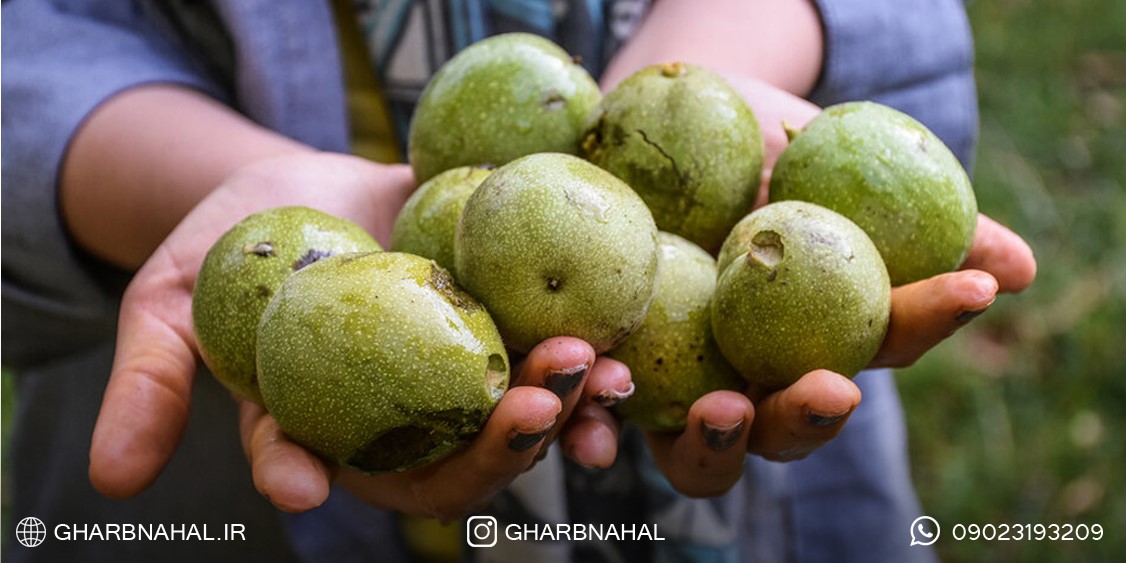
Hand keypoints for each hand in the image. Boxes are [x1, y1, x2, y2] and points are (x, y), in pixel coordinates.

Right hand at [88, 152, 630, 516]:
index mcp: (315, 426)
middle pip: (441, 465)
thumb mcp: (170, 299)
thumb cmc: (230, 242)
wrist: (308, 180)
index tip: (300, 482)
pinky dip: (585, 366)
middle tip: (528, 415)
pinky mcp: (501, 330)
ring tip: (594, 378)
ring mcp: (454, 379)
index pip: (305, 464)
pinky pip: (548, 359)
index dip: (300, 475)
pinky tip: (616, 351)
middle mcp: (395, 420)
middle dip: (490, 451)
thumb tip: (108, 479)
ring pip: (510, 422)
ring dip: (560, 413)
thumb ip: (150, 379)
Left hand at [638, 77, 1037, 495]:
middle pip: (787, 431)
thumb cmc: (769, 147)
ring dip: (712, 442)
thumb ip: (919, 218)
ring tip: (720, 408)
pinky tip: (603, 401)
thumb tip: (1017, 267)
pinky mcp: (603, 372)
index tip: (963, 290)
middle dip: (808, 420)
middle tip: (830, 388)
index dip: (927, 320)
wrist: (662, 126)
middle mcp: (751, 381)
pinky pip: (597, 414)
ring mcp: (675, 386)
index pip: (882, 343)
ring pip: (698, 453)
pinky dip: (598, 419)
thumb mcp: (840, 162)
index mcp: (819, 338)